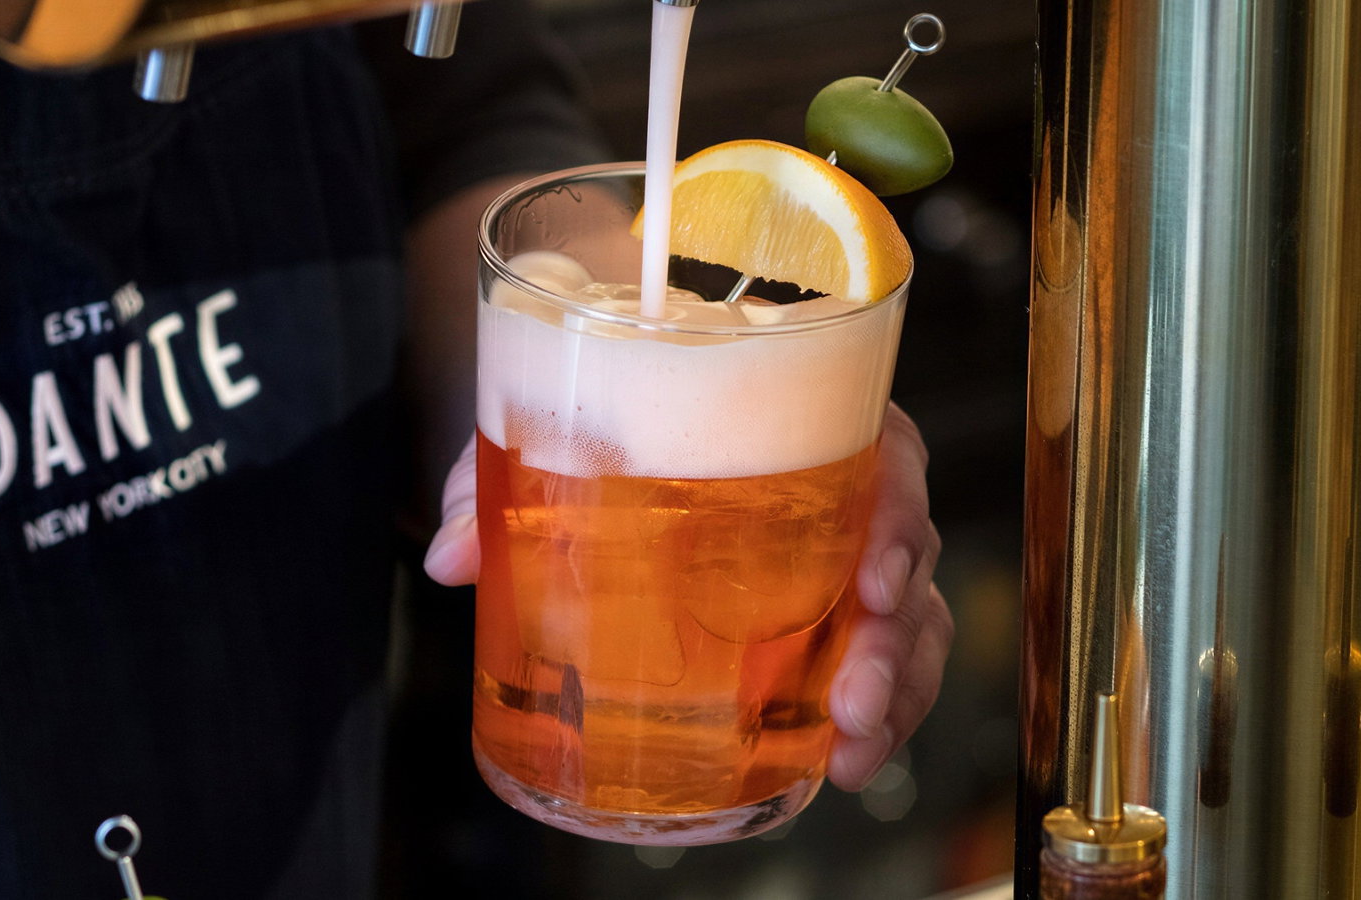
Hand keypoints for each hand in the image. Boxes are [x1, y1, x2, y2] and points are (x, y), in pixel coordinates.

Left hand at [422, 404, 953, 792]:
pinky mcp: (825, 619)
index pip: (885, 452)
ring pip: (908, 619)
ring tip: (850, 748)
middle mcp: (838, 488)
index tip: (874, 576)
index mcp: (798, 417)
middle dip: (895, 635)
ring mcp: (838, 560)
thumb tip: (451, 555)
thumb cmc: (609, 415)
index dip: (897, 513)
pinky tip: (841, 762)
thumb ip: (500, 479)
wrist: (603, 433)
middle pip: (906, 553)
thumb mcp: (557, 432)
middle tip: (852, 695)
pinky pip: (882, 661)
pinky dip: (875, 714)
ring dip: (895, 687)